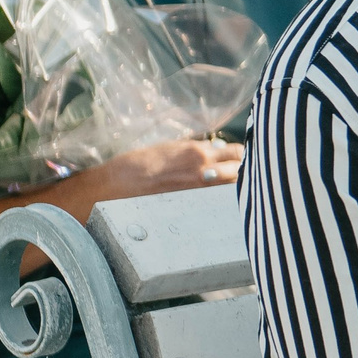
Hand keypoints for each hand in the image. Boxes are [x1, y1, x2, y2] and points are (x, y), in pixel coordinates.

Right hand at [91, 139, 244, 204]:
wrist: (113, 187)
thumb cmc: (137, 166)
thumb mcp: (169, 149)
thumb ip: (195, 151)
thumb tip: (216, 152)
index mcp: (197, 151)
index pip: (236, 152)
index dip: (240, 157)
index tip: (240, 161)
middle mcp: (203, 170)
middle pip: (240, 171)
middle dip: (243, 172)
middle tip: (241, 176)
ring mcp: (199, 192)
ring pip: (233, 189)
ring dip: (235, 187)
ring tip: (232, 191)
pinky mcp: (191, 208)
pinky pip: (217, 205)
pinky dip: (222, 202)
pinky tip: (219, 206)